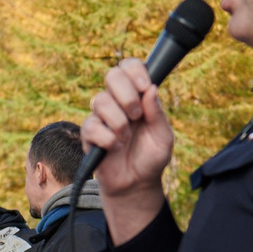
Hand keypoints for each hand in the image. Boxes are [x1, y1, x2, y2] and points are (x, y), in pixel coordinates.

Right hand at [84, 56, 176, 244]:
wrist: (137, 184)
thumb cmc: (151, 158)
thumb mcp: (163, 136)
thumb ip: (157, 113)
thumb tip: (151, 88)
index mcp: (137, 96)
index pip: (129, 67)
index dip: (135, 70)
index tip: (144, 86)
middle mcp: (117, 102)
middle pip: (112, 75)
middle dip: (126, 94)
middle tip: (136, 115)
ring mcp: (101, 117)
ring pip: (101, 100)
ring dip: (119, 121)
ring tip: (127, 138)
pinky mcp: (89, 134)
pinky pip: (92, 126)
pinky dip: (108, 138)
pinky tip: (116, 148)